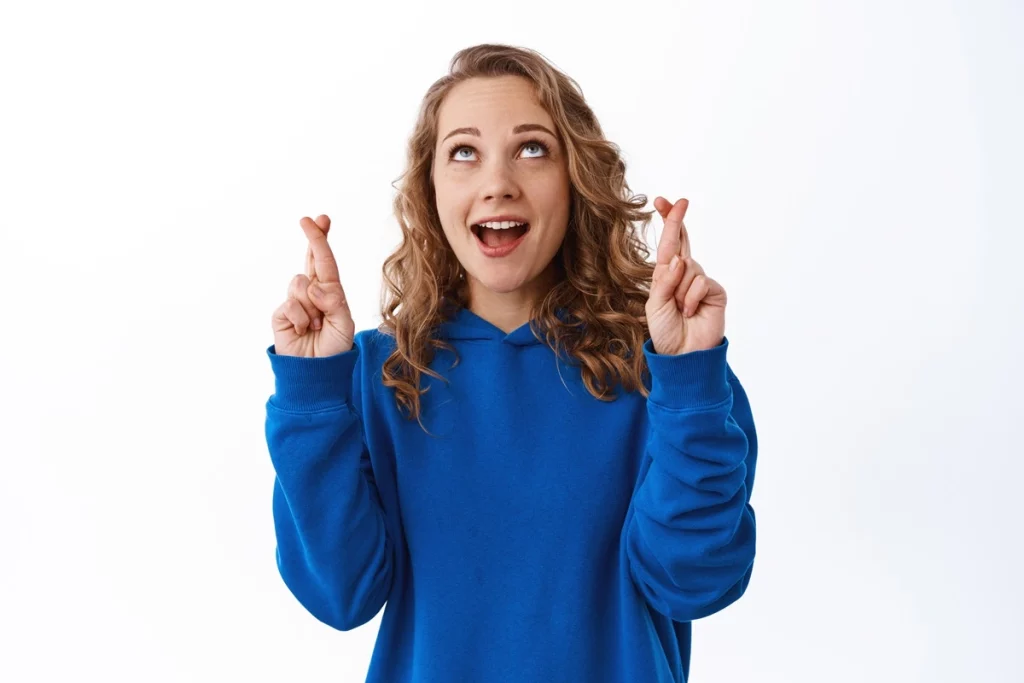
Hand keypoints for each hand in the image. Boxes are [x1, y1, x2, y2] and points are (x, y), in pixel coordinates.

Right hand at [271, 215, 354, 357]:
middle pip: (310, 260)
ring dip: (312, 306)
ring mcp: (296, 302)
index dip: (322, 240)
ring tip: (317, 326)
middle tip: (309, 219)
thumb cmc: (334, 348)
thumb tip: (313, 285)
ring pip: (300, 284)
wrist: (315, 372)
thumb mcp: (343, 324)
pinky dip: (301, 318)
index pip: (326, 262)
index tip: (321, 219)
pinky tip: (304, 331)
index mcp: (331, 292)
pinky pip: (291, 304)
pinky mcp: (281, 313)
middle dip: (313, 239)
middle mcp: (313, 293)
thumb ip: (333, 301)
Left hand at [645, 197, 726, 355]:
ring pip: (688, 267)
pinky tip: (692, 312)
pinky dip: (691, 298)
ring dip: (679, 290)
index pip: (668, 243)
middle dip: (676, 221)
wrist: (684, 354)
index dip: (667, 222)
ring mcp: (701, 281)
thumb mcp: (656, 303)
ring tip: (680, 310)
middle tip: (679, 201)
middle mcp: (685, 273)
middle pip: (681, 241)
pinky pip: (700, 282)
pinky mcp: (715, 291)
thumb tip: (679, 258)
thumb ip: (664, 280)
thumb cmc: (666, 330)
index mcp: (667, 274)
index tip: (662, 201)